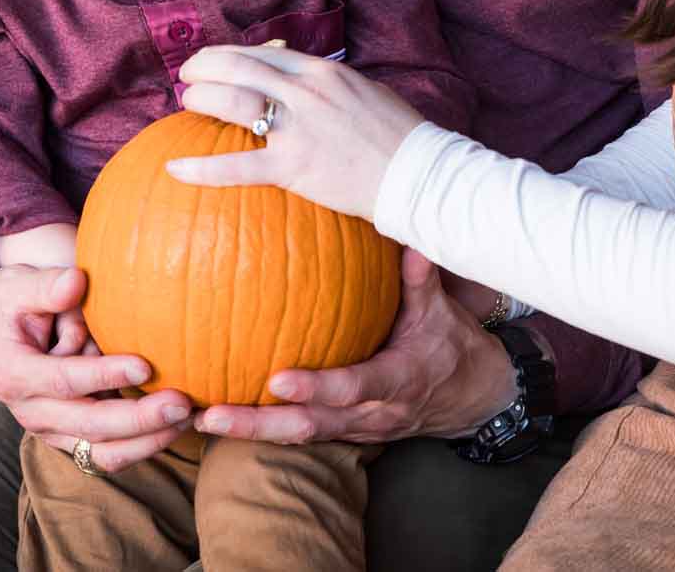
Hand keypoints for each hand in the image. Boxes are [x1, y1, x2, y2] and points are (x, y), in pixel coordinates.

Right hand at [0, 265, 193, 471]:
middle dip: (138, 420)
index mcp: (16, 375)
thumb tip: (77, 281)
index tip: (144, 366)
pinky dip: (143, 445)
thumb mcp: (15, 285)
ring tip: (188, 419)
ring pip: (102, 452)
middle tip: (181, 403)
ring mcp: (51, 430)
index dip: (104, 376)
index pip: (65, 380)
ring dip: (147, 441)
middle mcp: (32, 412)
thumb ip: (46, 286)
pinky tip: (176, 425)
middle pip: (90, 426)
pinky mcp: (70, 436)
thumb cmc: (5, 303)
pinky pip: (108, 453)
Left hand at [170, 43, 426, 218]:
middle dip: (205, 68)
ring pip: (235, 103)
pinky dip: (202, 168)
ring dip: (202, 98)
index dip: (229, 54)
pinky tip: (174, 169)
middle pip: (239, 68)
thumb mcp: (362, 90)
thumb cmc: (397, 134)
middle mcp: (306, 92)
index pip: (262, 51)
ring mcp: (298, 128)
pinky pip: (239, 166)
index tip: (212, 62)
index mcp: (321, 71)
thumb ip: (328, 83)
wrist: (417, 174)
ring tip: (186, 102)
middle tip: (187, 76)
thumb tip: (300, 80)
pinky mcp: (294, 168)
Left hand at [192, 249, 517, 444]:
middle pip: (311, 426)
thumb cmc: (450, 346)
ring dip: (251, 431)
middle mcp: (373, 412)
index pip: (354, 387)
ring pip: (299, 436)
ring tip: (202, 419)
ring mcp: (357, 428)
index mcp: (398, 381)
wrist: (472, 398)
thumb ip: (419, 279)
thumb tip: (406, 237)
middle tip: (213, 414)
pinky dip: (263, 430)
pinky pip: (300, 434)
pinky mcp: (345, 431)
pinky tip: (221, 416)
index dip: (317, 388)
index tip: (277, 380)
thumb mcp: (441, 312)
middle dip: (261, 424)